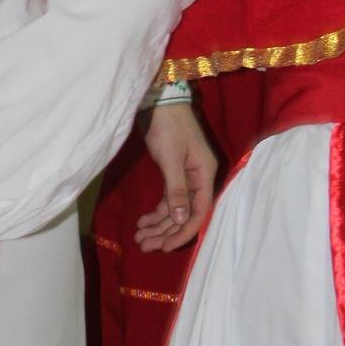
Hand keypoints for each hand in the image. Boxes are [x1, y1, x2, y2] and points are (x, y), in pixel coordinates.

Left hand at [136, 102, 217, 253]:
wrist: (159, 99)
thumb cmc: (167, 125)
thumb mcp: (170, 158)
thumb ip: (177, 189)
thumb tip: (182, 219)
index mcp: (205, 174)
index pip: (199, 213)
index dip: (183, 232)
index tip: (164, 247)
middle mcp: (199, 178)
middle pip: (186, 214)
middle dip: (166, 231)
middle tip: (144, 245)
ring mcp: (187, 175)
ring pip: (176, 208)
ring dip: (159, 224)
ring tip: (139, 237)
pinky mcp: (175, 172)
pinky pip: (169, 198)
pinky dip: (157, 210)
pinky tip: (143, 221)